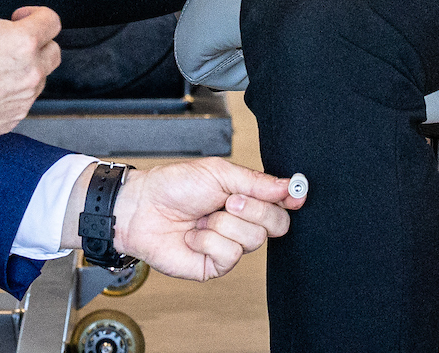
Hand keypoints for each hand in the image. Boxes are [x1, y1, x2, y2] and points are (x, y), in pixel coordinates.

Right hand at [0, 0, 60, 158]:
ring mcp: (23, 97)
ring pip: (40, 77)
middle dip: (37, 41)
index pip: (51, 21)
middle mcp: (30, 71)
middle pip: (53, 50)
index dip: (35, 14)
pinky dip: (14, 91)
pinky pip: (24, 100)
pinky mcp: (13, 117)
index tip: (17, 16)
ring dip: (27, 66)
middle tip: (11, 38)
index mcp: (22, 42)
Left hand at [99, 159, 304, 281]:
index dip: (292, 199)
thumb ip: (256, 182)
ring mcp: (230, 245)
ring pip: (253, 240)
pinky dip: (209, 242)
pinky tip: (194, 236)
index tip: (296, 195)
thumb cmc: (174, 186)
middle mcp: (242, 222)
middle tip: (229, 201)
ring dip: (223, 224)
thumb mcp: (218, 173)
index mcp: (246, 197)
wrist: (142, 208)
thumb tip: (288, 186)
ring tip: (202, 218)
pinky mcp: (216, 265)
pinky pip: (230, 256)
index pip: (281, 202)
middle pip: (277, 223)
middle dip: (252, 210)